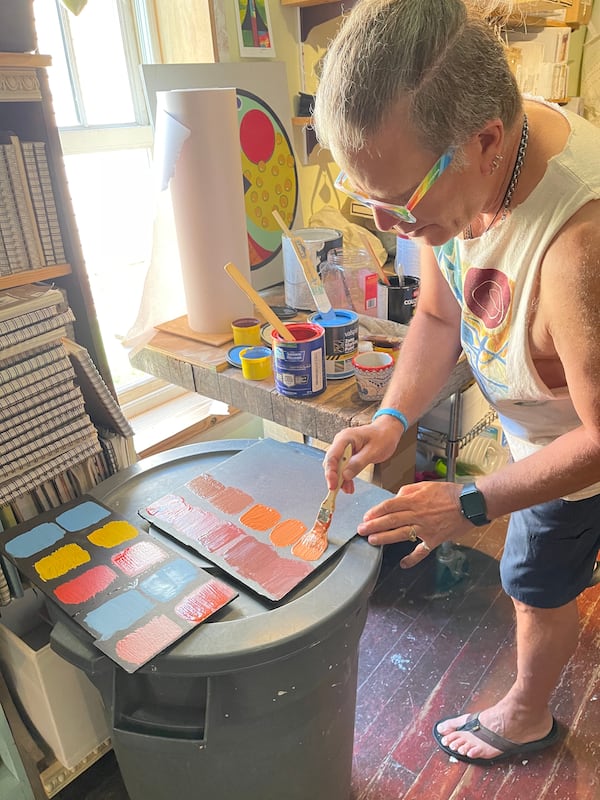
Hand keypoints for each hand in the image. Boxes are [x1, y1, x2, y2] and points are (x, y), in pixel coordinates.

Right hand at [323, 418, 402, 492]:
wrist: (388, 431)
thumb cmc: (382, 437)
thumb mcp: (373, 452)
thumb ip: (358, 463)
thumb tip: (345, 476)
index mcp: (345, 438)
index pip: (332, 456)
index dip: (330, 472)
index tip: (332, 485)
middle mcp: (341, 442)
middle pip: (331, 462)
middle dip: (334, 478)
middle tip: (337, 491)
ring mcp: (343, 448)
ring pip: (336, 466)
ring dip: (340, 479)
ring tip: (348, 490)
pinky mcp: (347, 454)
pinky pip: (343, 467)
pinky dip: (345, 477)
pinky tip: (349, 486)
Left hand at [357, 480, 473, 566]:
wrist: (471, 503)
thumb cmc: (449, 493)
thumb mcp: (426, 485)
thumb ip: (409, 490)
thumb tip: (395, 497)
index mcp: (415, 500)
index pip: (389, 506)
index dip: (375, 512)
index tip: (366, 517)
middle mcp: (418, 515)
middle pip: (391, 520)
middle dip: (374, 526)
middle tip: (361, 530)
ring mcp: (426, 529)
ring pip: (401, 534)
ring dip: (385, 538)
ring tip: (372, 541)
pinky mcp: (435, 539)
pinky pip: (422, 551)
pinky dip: (412, 559)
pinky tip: (403, 564)